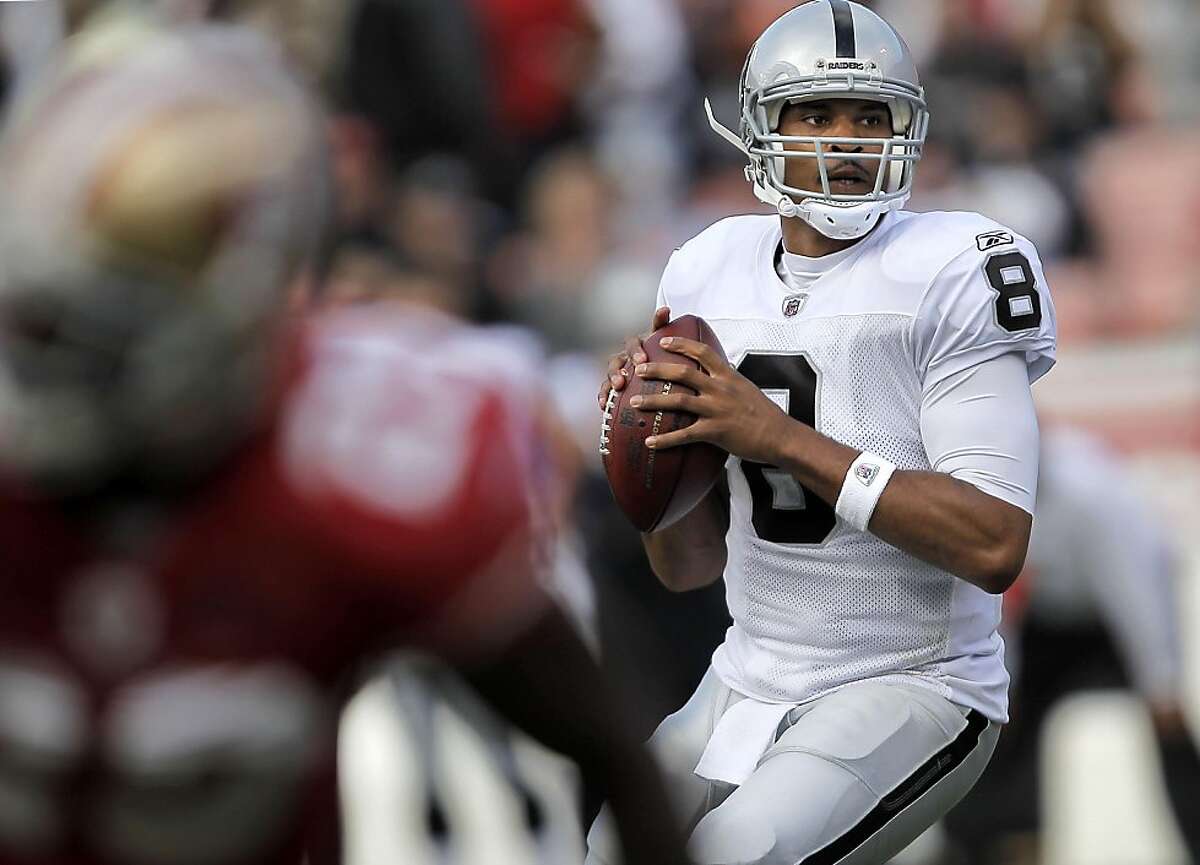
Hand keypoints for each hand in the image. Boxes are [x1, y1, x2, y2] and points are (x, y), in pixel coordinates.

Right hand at [596, 306, 670, 411]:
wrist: (658, 365)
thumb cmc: (662, 351)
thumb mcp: (665, 339)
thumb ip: (662, 325)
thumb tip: (665, 309)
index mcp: (636, 345)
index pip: (632, 344)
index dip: (635, 352)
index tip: (642, 361)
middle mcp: (624, 357)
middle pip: (615, 361)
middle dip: (617, 371)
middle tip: (623, 382)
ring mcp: (618, 371)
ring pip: (609, 376)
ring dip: (609, 383)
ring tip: (615, 391)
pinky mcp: (614, 386)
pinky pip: (605, 391)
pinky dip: (603, 397)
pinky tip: (603, 406)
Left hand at [630, 335, 795, 464]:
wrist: (779, 436)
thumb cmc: (763, 413)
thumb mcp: (746, 387)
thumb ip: (727, 379)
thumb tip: (717, 370)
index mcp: (727, 375)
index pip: (702, 351)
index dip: (681, 344)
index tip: (664, 339)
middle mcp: (720, 388)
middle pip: (683, 372)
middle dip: (657, 369)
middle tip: (639, 369)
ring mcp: (716, 409)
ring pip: (678, 400)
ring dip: (653, 401)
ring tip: (634, 402)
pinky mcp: (715, 431)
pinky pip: (684, 434)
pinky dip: (665, 439)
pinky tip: (650, 441)